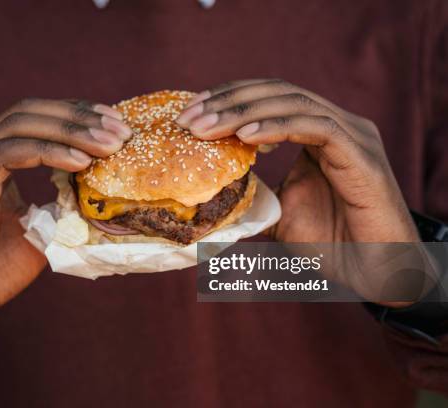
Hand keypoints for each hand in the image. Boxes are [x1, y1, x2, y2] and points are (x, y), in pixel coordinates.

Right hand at [0, 99, 130, 375]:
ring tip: (108, 145)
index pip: (35, 118)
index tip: (116, 125)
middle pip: (28, 112)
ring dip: (69, 131)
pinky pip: (5, 155)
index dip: (76, 115)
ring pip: (18, 126)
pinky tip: (79, 163)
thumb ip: (62, 209)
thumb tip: (99, 197)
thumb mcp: (39, 234)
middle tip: (120, 131)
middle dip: (79, 117)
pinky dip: (46, 152)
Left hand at [177, 79, 424, 303]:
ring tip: (207, 128)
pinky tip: (246, 137)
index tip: (189, 114)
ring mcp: (352, 134)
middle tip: (189, 119)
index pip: (268, 98)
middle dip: (228, 101)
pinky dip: (279, 127)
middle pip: (277, 92)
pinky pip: (317, 126)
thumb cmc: (331, 245)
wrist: (373, 273)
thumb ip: (254, 200)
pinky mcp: (361, 153)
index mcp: (317, 131)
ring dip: (244, 112)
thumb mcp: (279, 217)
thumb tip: (213, 201)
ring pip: (294, 102)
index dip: (226, 99)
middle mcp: (335, 125)